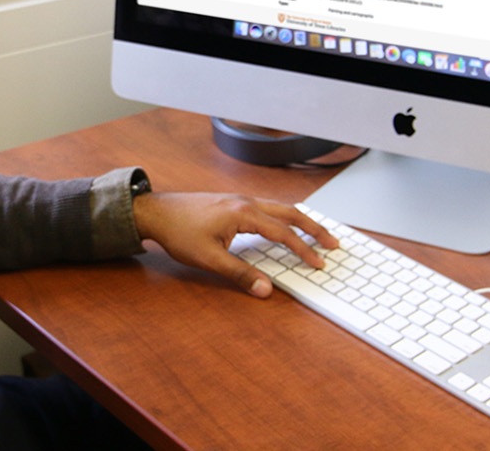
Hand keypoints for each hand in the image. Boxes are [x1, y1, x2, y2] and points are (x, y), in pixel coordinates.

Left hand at [132, 192, 337, 297]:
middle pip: (289, 213)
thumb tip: (266, 290)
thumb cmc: (179, 232)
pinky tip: (284, 226)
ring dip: (300, 220)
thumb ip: (240, 274)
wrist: (156, 212)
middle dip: (313, 228)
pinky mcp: (233, 202)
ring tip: (316, 234)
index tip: (319, 263)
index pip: (283, 233)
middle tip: (332, 243)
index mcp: (243, 213)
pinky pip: (268, 207)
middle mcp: (245, 202)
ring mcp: (240, 199)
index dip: (303, 250)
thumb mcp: (209, 259)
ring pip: (280, 207)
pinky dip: (284, 217)